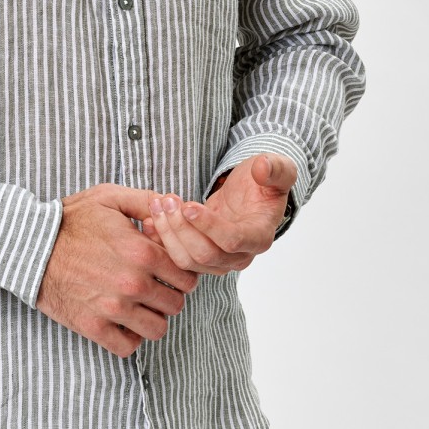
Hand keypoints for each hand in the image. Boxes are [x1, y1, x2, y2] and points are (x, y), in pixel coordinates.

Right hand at [36, 184, 198, 357]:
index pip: (186, 276)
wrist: (30, 245)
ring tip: (139, 304)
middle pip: (176, 304)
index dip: (180, 272)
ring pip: (157, 329)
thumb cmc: (71, 220)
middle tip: (154, 286)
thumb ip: (147, 201)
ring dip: (152, 318)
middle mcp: (133, 282)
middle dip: (169, 295)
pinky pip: (129, 347)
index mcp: (142, 251)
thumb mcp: (110, 197)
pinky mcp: (93, 327)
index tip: (167, 270)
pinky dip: (129, 337)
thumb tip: (176, 205)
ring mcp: (113, 308)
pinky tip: (122, 321)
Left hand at [144, 155, 296, 275]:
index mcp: (259, 237)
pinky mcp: (200, 257)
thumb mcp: (279, 169)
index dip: (208, 226)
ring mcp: (218, 260)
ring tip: (157, 204)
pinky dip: (160, 241)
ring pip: (187, 260)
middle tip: (167, 200)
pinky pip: (176, 257)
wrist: (250, 194)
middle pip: (205, 255)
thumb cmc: (264, 183)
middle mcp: (239, 256)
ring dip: (168, 233)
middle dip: (182, 228)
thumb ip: (276, 169)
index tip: (188, 206)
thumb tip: (263, 168)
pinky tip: (149, 220)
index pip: (232, 241)